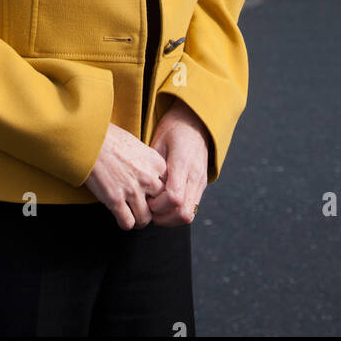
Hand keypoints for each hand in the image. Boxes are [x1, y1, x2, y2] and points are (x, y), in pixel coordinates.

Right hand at [84, 123, 167, 230]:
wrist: (88, 138)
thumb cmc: (109, 138)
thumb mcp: (137, 145)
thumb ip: (148, 163)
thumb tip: (152, 178)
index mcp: (156, 162)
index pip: (169, 188)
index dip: (159, 194)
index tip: (152, 196)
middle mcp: (147, 177)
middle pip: (159, 205)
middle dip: (151, 209)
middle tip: (142, 207)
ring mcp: (132, 189)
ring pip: (145, 218)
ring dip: (138, 219)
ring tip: (131, 214)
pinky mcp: (115, 199)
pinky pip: (127, 222)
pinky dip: (125, 222)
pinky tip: (120, 216)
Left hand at [145, 98, 209, 226]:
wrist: (196, 122)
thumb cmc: (173, 128)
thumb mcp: (158, 140)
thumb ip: (152, 165)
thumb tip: (138, 186)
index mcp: (182, 163)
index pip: (173, 197)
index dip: (157, 206)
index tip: (145, 199)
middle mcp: (195, 176)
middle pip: (183, 213)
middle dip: (163, 218)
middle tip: (148, 208)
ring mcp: (200, 183)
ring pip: (189, 215)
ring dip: (170, 218)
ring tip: (155, 208)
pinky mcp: (201, 186)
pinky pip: (192, 209)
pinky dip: (177, 213)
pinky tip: (165, 204)